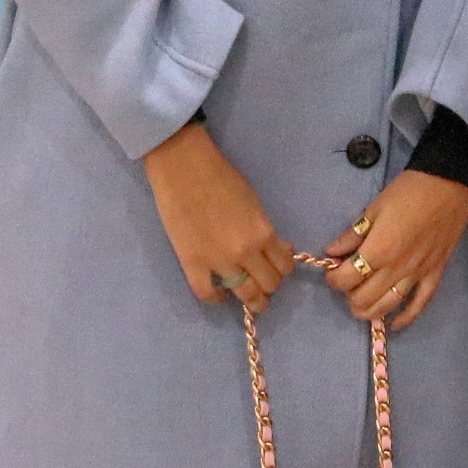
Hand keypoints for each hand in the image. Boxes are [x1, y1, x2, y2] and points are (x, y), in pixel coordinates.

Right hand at [143, 120, 293, 314]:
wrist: (184, 168)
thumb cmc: (221, 177)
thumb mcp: (254, 202)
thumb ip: (265, 229)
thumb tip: (277, 248)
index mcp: (263, 233)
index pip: (284, 266)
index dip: (282, 268)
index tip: (276, 266)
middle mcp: (245, 253)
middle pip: (268, 284)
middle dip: (269, 284)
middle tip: (261, 279)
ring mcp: (218, 262)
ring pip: (245, 295)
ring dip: (252, 300)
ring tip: (250, 298)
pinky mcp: (192, 264)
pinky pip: (207, 294)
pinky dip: (217, 298)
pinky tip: (220, 292)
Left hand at [324, 169, 467, 330]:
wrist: (450, 185)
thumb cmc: (409, 191)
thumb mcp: (375, 207)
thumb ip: (353, 234)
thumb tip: (332, 251)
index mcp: (379, 250)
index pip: (347, 278)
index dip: (333, 278)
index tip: (333, 270)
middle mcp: (396, 269)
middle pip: (364, 298)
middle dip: (348, 295)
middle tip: (347, 282)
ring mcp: (417, 275)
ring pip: (388, 306)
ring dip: (370, 311)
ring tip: (361, 304)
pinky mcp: (434, 275)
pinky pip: (420, 304)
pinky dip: (406, 318)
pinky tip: (395, 323)